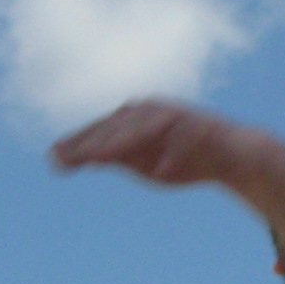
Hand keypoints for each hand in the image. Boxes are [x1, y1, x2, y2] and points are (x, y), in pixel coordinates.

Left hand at [50, 99, 264, 190]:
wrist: (232, 156)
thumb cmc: (183, 158)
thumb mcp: (144, 162)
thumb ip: (118, 157)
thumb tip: (83, 158)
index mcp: (136, 118)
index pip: (102, 130)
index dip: (78, 143)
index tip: (52, 156)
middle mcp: (153, 111)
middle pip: (117, 127)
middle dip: (91, 142)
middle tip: (67, 158)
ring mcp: (177, 117)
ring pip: (145, 129)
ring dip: (122, 143)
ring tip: (100, 158)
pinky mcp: (202, 128)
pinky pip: (184, 143)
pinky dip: (172, 156)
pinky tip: (159, 172)